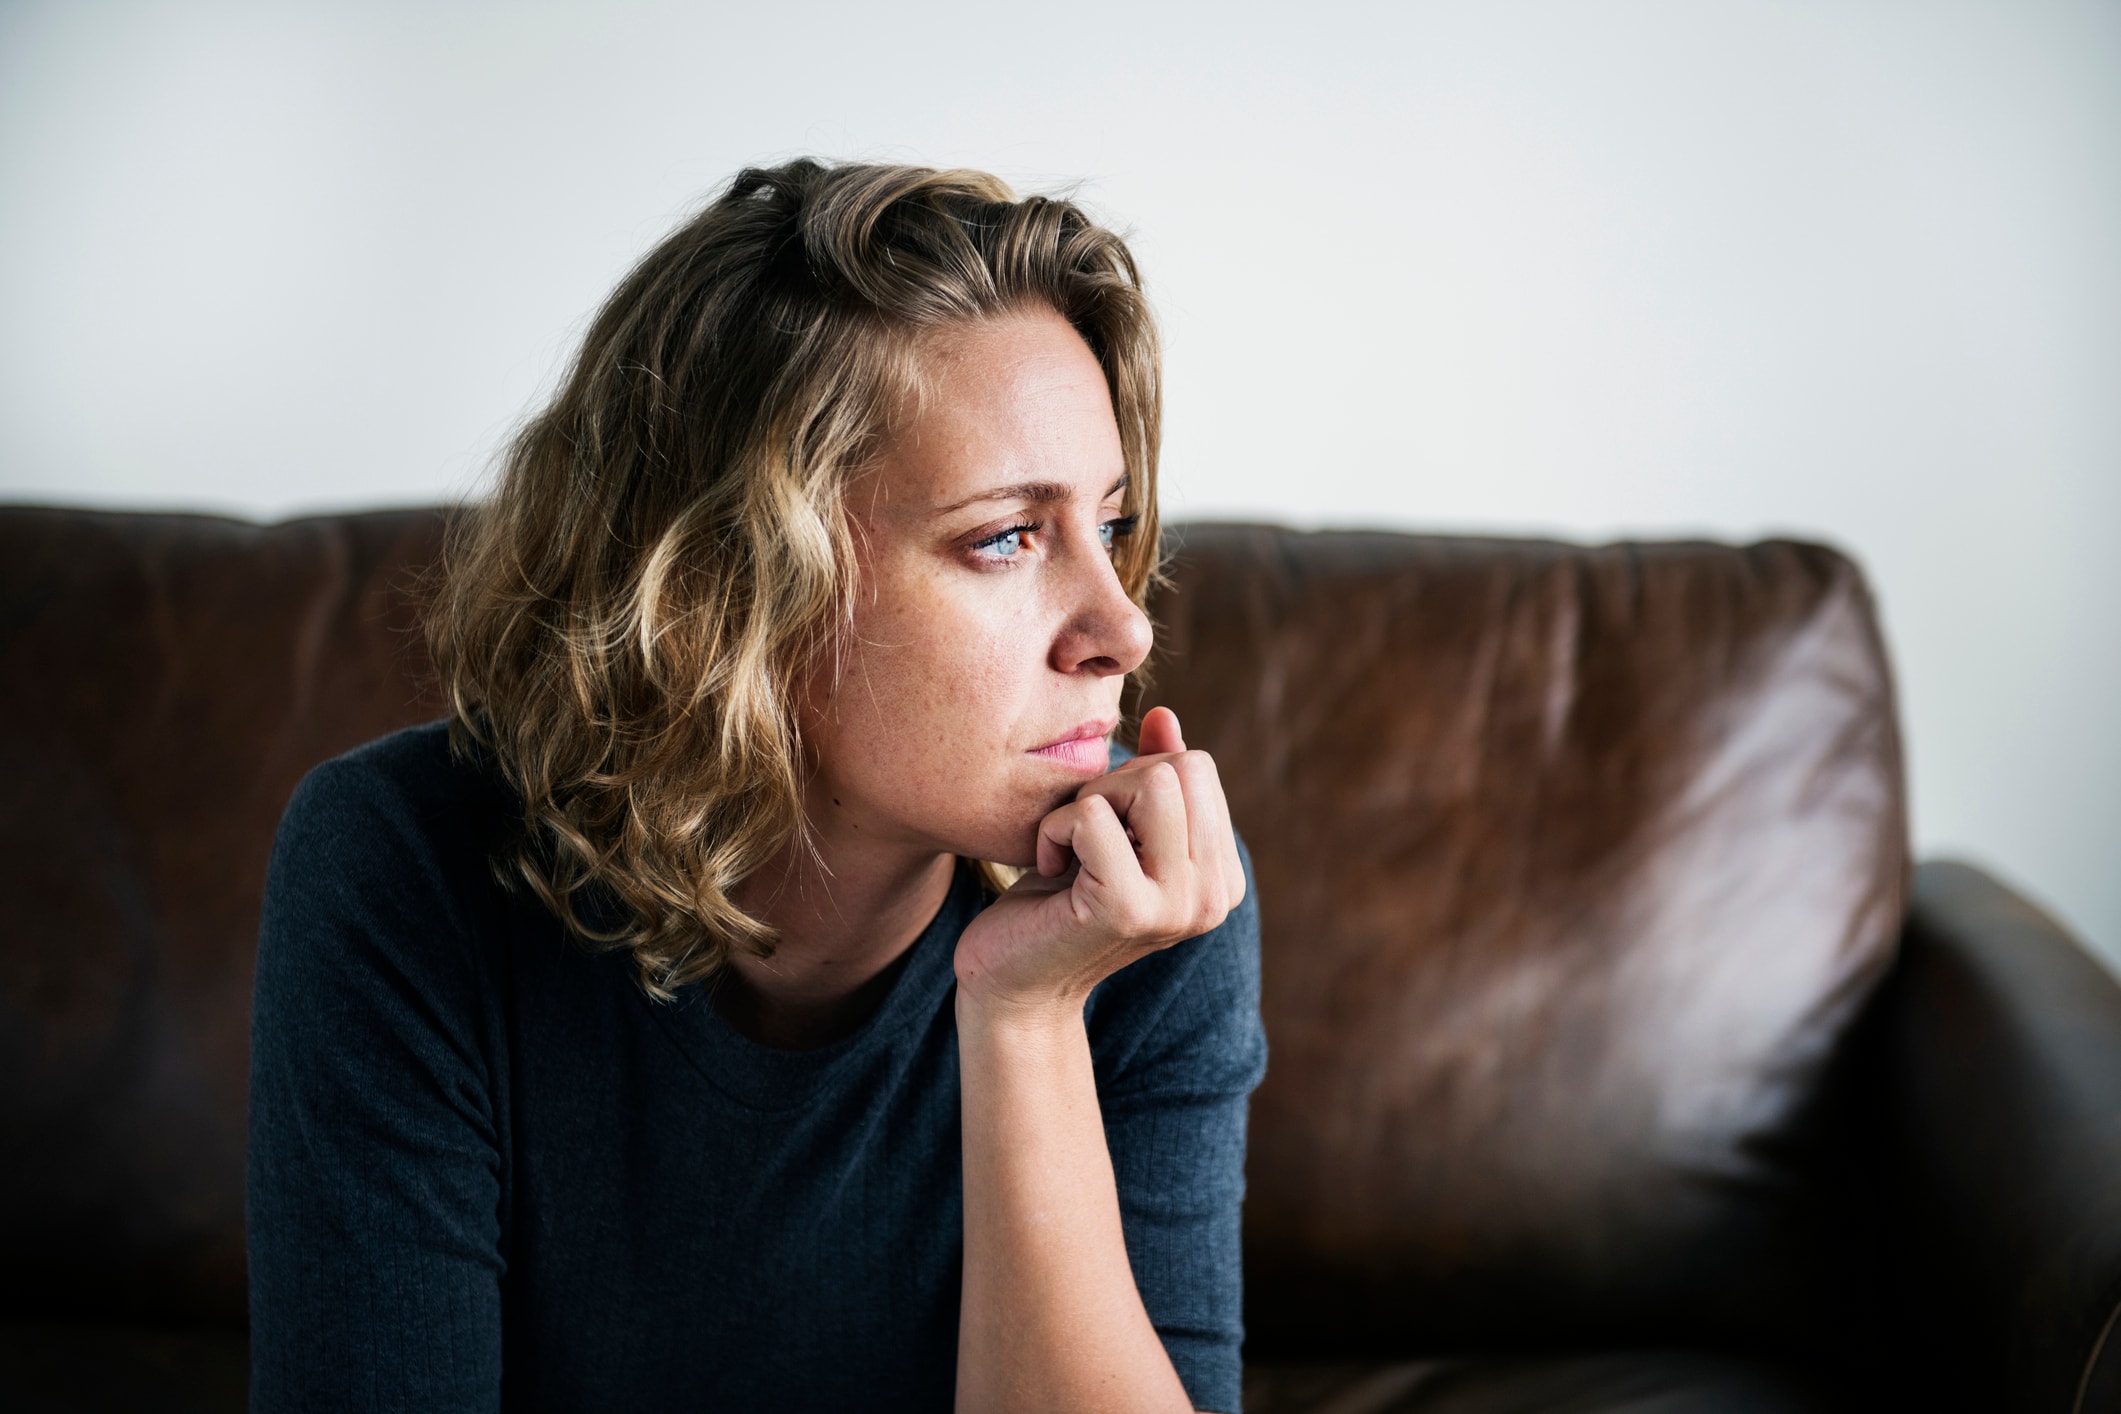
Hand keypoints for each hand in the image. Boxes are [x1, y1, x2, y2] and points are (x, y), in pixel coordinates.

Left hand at [953, 707, 1245, 1017]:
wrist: (1014, 983)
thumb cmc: (1058, 900)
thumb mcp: (1113, 830)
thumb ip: (1151, 777)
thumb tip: (1164, 717)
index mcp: (1222, 877)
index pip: (1198, 767)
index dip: (1135, 779)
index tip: (1106, 831)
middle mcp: (1214, 897)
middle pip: (1181, 767)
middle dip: (1116, 783)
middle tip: (1083, 837)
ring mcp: (1178, 906)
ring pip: (1151, 782)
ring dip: (1090, 801)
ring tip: (1071, 849)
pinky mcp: (1128, 910)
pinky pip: (1093, 816)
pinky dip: (1055, 829)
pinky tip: (1050, 869)